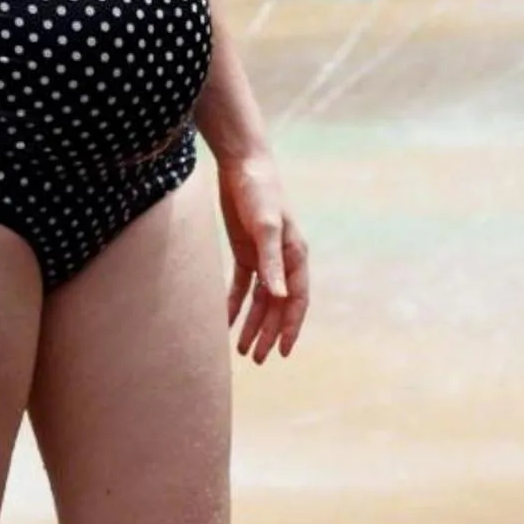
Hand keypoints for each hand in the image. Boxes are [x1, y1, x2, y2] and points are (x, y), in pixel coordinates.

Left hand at [218, 148, 309, 361]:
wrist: (242, 164)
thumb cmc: (260, 192)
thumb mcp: (266, 227)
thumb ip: (271, 262)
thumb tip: (280, 298)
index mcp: (295, 254)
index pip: (296, 299)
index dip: (291, 327)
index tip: (283, 353)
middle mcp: (282, 258)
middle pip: (278, 304)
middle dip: (269, 332)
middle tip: (257, 360)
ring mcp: (263, 255)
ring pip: (261, 299)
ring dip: (253, 323)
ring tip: (242, 350)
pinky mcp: (245, 250)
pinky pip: (242, 285)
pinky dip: (236, 304)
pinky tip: (227, 322)